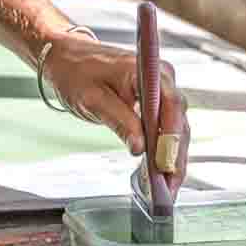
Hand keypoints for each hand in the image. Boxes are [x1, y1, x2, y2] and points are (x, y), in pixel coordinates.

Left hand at [41, 29, 190, 192]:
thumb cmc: (76, 72)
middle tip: (169, 188)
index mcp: (148, 70)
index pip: (171, 105)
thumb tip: (140, 148)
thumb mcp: (92, 98)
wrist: (68, 57)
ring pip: (176, 128)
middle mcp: (162, 78)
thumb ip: (118, 121)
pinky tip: (160, 173)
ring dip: (172, 158)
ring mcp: (161, 90)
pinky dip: (163, 150)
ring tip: (166, 188)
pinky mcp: (156, 102)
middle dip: (175, 156)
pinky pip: (165, 128)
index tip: (167, 165)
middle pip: (178, 121)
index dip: (172, 138)